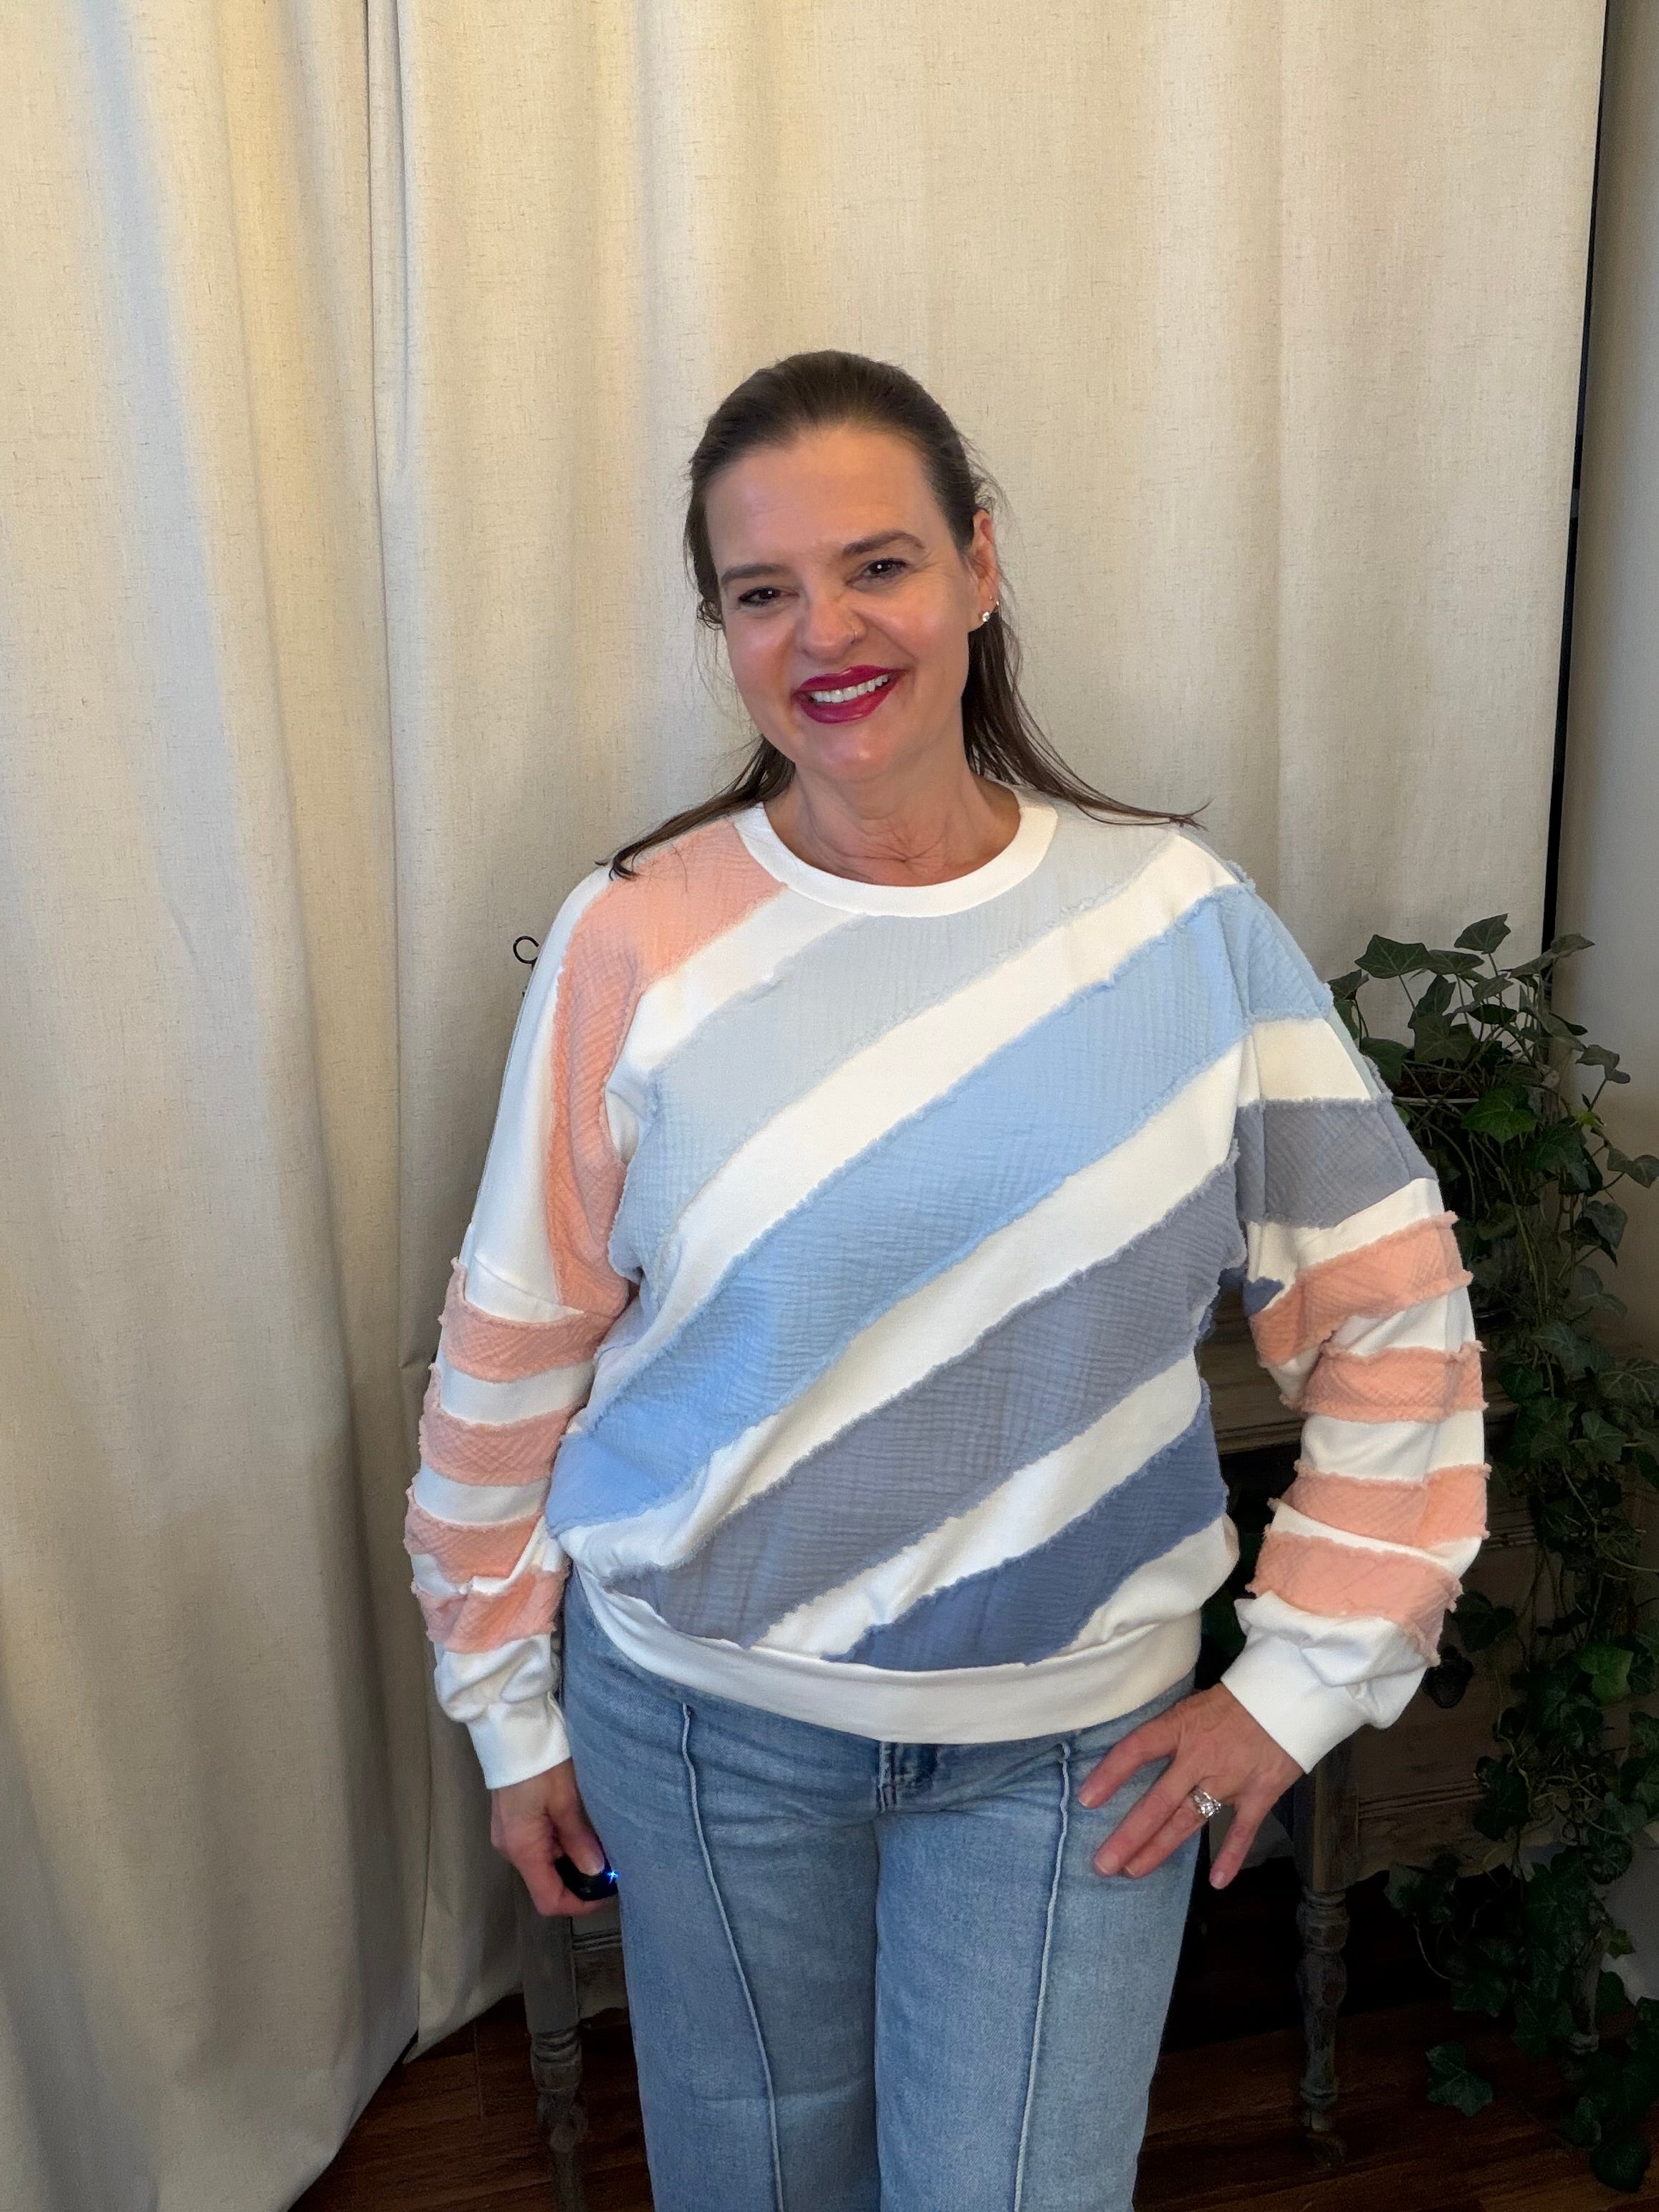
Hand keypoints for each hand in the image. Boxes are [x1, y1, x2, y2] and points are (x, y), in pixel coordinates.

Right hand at [490, 1759, 611, 1917]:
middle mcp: (510, 1848)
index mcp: (522, 1848)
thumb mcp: (566, 1798)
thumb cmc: (540, 1761)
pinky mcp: (512, 1822)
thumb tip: (597, 1872)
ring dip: (572, 1861)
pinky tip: (580, 1832)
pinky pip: (538, 1847)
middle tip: (612, 1866)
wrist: (511, 1727)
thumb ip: (580, 1839)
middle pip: (546, 1883)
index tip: (608, 1892)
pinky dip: (561, 1847)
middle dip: (580, 1880)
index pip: (549, 1899)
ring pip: (544, 1864)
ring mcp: (508, 1835)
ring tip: (601, 1847)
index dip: (580, 1903)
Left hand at [1078, 1682, 1302, 1889]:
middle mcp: (1199, 1757)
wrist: (1289, 1693)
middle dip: (1129, 1835)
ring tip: (1133, 1871)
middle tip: (1103, 1863)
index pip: (1136, 1750)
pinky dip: (1231, 1855)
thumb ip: (1170, 1733)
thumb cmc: (1235, 1699)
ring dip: (1160, 1847)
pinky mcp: (1260, 1793)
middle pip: (1158, 1801)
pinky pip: (1242, 1829)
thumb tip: (1139, 1756)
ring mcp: (1230, 1779)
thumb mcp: (1193, 1705)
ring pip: (1189, 1819)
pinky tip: (1217, 1882)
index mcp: (1180, 1727)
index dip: (1109, 1774)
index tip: (1086, 1800)